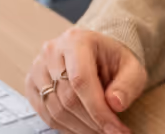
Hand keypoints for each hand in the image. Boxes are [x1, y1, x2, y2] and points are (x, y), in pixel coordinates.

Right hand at [24, 27, 146, 133]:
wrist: (96, 54)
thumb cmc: (113, 61)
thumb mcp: (132, 68)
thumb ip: (128, 85)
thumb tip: (114, 104)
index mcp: (76, 40)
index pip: (81, 80)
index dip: (98, 110)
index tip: (116, 130)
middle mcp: (51, 51)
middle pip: (67, 98)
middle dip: (92, 122)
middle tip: (111, 132)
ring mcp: (38, 67)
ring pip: (55, 109)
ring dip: (80, 128)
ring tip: (99, 130)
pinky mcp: (31, 83)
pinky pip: (45, 114)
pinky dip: (65, 127)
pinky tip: (83, 128)